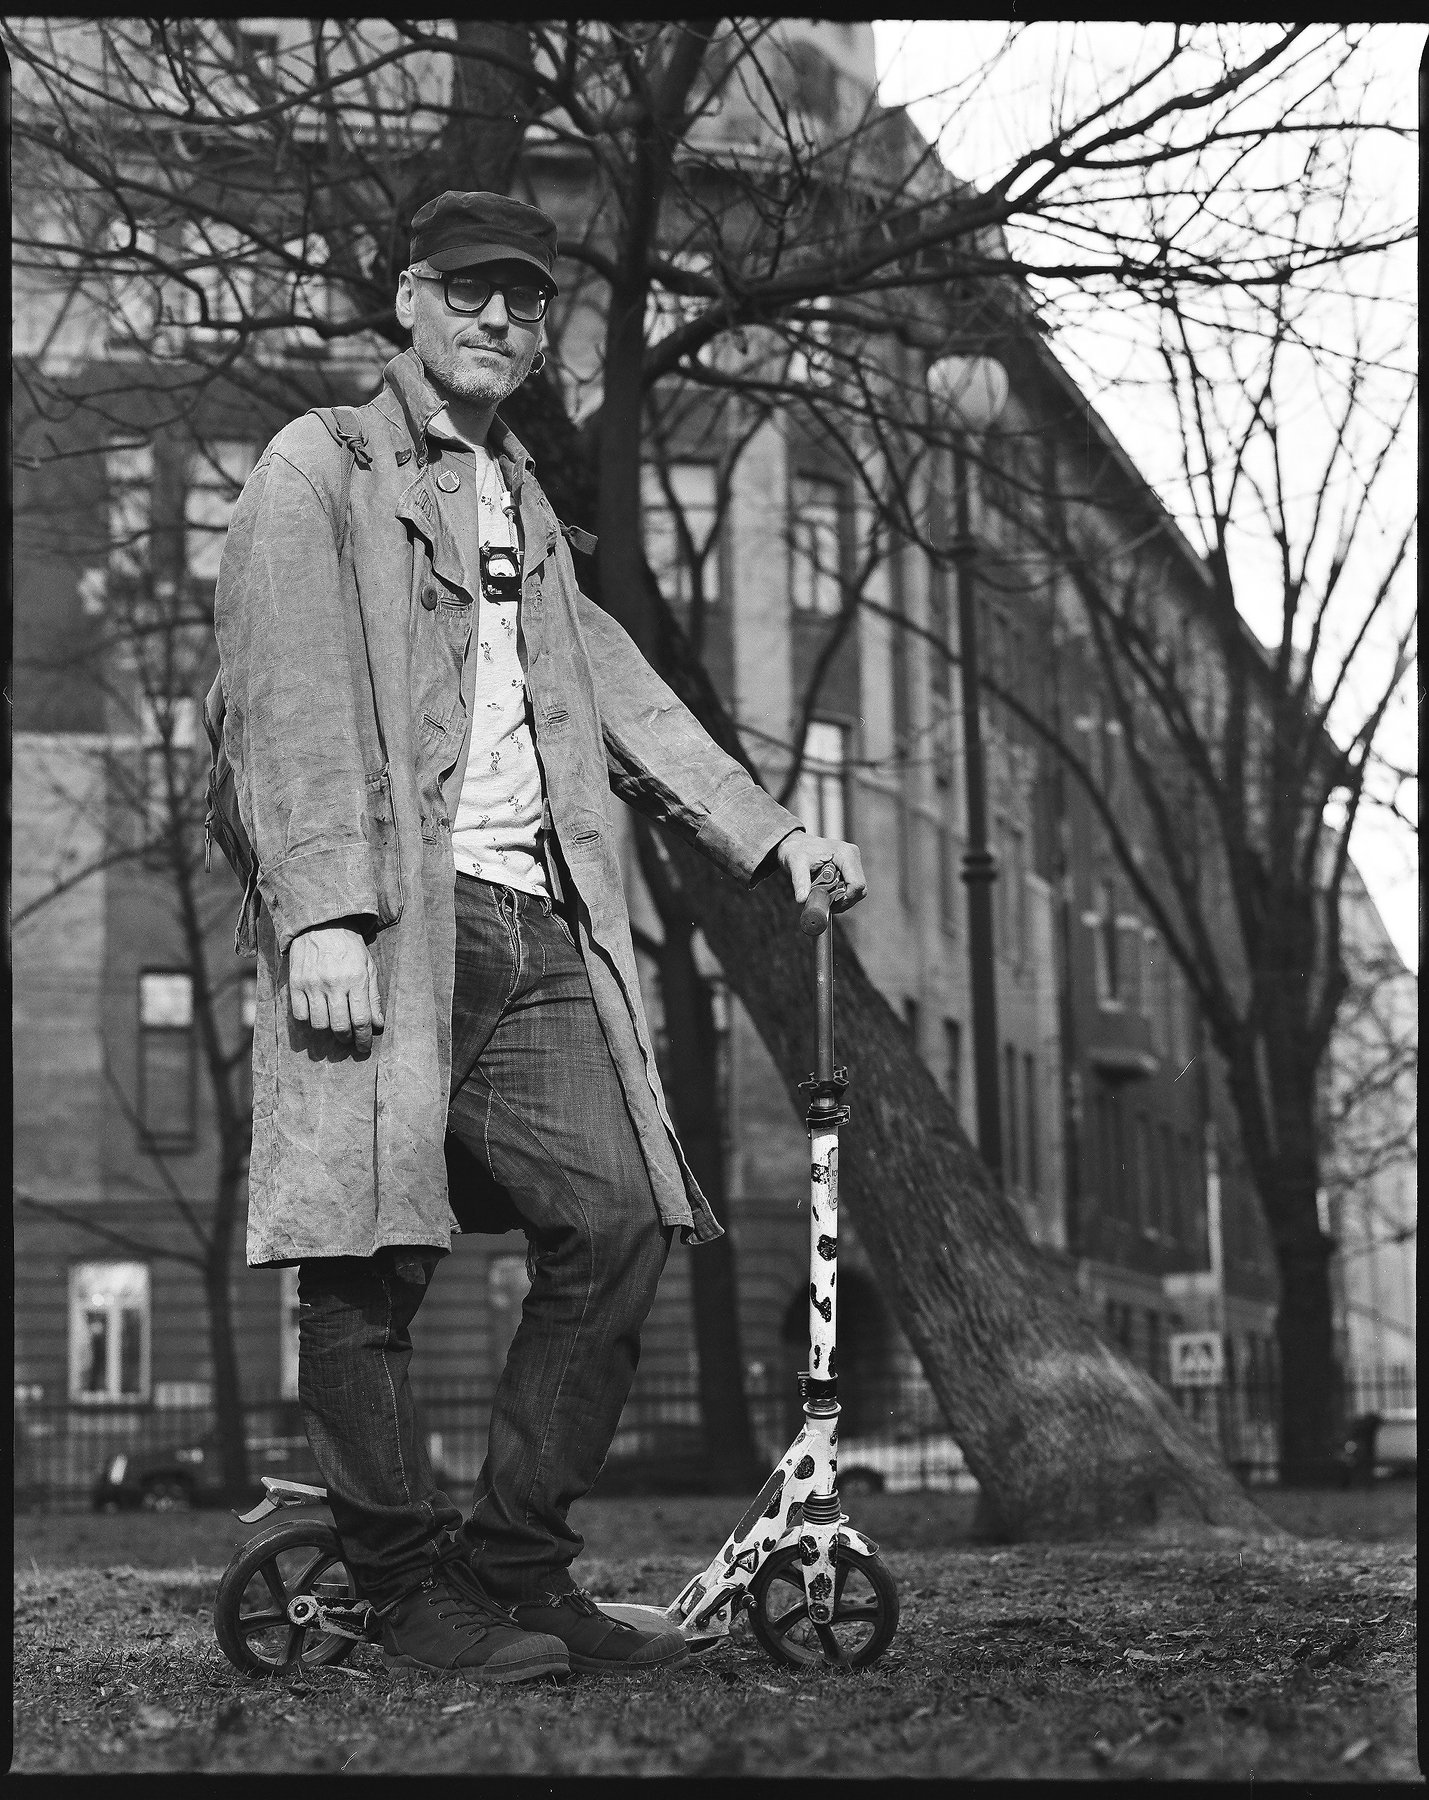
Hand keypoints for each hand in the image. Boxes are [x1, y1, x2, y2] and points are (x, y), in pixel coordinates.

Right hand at [288, 925, 384, 1054]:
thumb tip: (378, 1025)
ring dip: (328, 1032)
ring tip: (334, 1027)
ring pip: (319, 1024)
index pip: (361, 1019)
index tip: (364, 1046)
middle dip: (347, 1039)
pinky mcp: (296, 984)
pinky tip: (317, 1015)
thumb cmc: (350, 947)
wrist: (321, 924)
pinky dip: (309, 1020)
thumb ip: (374, 997)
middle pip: (340, 1026)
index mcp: (356, 979)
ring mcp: (312, 984)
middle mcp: (334, 983)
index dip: (364, 1039)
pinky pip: (300, 1015)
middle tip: (350, 1040)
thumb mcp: (369, 967)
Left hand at [776, 829, 866, 911]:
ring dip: (843, 899)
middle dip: (844, 900)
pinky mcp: (850, 867)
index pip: (857, 884)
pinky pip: (852, 887)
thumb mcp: (796, 865)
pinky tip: (828, 894)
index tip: (830, 904)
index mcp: (845, 854)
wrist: (794, 843)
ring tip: (825, 898)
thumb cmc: (795, 850)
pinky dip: (842, 895)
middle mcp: (852, 856)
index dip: (846, 899)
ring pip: (858, 890)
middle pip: (860, 889)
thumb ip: (800, 881)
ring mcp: (852, 861)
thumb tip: (802, 899)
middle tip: (826, 904)